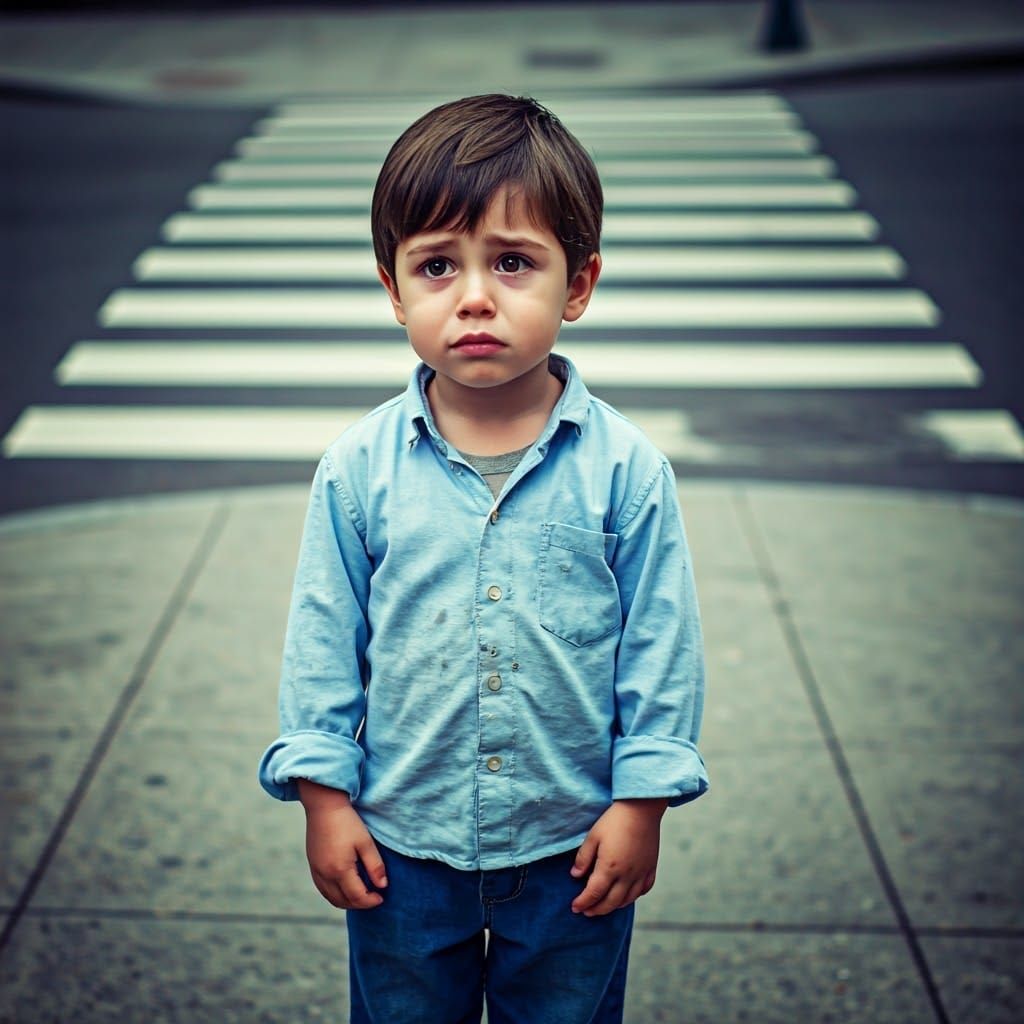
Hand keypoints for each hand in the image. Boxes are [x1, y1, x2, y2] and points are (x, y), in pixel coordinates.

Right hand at [297, 780, 387, 909]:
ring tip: (361, 895)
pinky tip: (345, 888)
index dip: (371, 901)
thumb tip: (382, 886)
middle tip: (373, 898)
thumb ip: (375, 866)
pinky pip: (323, 889)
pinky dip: (335, 894)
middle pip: (343, 901)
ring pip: (331, 898)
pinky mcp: (312, 865)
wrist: (324, 806)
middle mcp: (325, 874)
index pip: (357, 896)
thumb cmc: (347, 822)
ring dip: (347, 901)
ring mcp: (316, 871)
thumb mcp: (365, 842)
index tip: (381, 898)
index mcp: (340, 869)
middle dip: (360, 904)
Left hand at [570, 799, 666, 916]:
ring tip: (603, 906)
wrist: (641, 808)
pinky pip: (644, 889)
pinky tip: (627, 896)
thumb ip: (583, 858)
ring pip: (628, 899)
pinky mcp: (651, 867)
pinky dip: (633, 897)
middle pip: (610, 902)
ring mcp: (641, 872)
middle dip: (596, 909)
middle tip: (586, 911)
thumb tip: (575, 876)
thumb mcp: (593, 836)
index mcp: (610, 867)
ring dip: (614, 906)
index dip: (583, 902)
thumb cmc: (614, 820)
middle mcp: (627, 875)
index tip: (575, 907)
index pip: (594, 893)